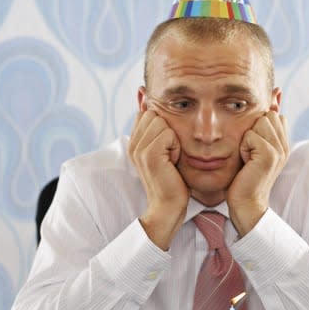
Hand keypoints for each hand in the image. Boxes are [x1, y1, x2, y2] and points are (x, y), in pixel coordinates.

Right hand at [128, 108, 188, 249]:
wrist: (168, 205)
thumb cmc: (172, 179)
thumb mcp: (162, 152)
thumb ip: (156, 131)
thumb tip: (151, 103)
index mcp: (133, 143)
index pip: (145, 113)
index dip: (161, 126)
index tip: (164, 147)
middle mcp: (132, 144)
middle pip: (153, 114)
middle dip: (167, 130)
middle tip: (168, 153)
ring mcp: (138, 149)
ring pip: (161, 122)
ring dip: (173, 139)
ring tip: (170, 158)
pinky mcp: (149, 155)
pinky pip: (168, 134)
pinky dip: (176, 146)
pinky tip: (172, 162)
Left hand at [227, 110, 288, 235]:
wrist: (246, 203)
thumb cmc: (245, 178)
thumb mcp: (255, 153)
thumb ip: (262, 135)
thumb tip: (260, 114)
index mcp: (284, 145)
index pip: (276, 116)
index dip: (260, 125)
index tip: (255, 146)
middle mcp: (285, 146)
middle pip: (269, 115)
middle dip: (255, 129)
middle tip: (251, 151)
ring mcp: (280, 150)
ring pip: (261, 121)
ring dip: (249, 137)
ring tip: (249, 155)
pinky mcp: (269, 155)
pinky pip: (251, 135)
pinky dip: (243, 147)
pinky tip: (246, 162)